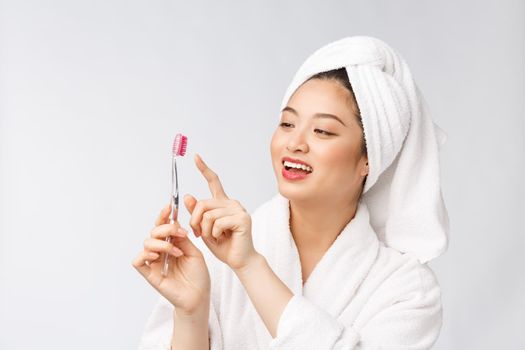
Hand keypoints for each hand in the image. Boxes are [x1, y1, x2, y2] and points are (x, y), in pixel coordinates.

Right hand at [132, 203, 210, 315]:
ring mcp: (154, 262)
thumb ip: (182, 238)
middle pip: (154, 231)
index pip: (163, 226)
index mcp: (171, 243)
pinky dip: (145, 254)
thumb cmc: (198, 275)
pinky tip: (158, 256)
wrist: (199, 295)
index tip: (169, 207)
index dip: (164, 215)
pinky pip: (138, 260)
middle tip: (181, 234)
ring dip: (162, 243)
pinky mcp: (149, 274)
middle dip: (167, 229)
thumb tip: (173, 224)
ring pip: (147, 242)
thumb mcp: (193, 251)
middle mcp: (161, 251)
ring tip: (177, 252)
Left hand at [184, 153, 257, 270]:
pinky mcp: (242, 218)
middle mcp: (231, 202)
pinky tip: (222, 238)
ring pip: (208, 215)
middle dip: (194, 221)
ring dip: (204, 230)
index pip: (213, 181)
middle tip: (198, 234)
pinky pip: (217, 223)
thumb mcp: (204, 228)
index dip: (204, 169)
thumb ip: (197, 213)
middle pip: (202, 203)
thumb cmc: (224, 246)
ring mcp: (238, 209)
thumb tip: (188, 196)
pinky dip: (214, 234)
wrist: (240, 260)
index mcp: (222, 203)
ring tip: (213, 237)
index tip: (195, 157)